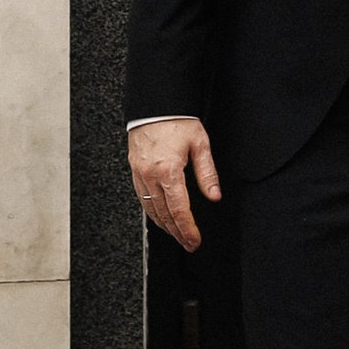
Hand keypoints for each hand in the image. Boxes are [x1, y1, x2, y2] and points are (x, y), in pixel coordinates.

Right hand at [129, 115, 221, 248]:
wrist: (155, 105)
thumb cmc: (177, 120)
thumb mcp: (200, 144)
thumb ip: (207, 173)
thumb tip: (214, 196)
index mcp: (168, 170)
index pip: (178, 209)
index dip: (187, 229)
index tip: (194, 240)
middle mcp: (150, 175)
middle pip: (164, 214)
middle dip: (177, 233)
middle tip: (189, 244)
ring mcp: (139, 174)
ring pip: (151, 209)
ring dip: (165, 225)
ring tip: (177, 235)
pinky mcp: (134, 171)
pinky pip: (142, 198)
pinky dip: (152, 211)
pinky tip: (161, 217)